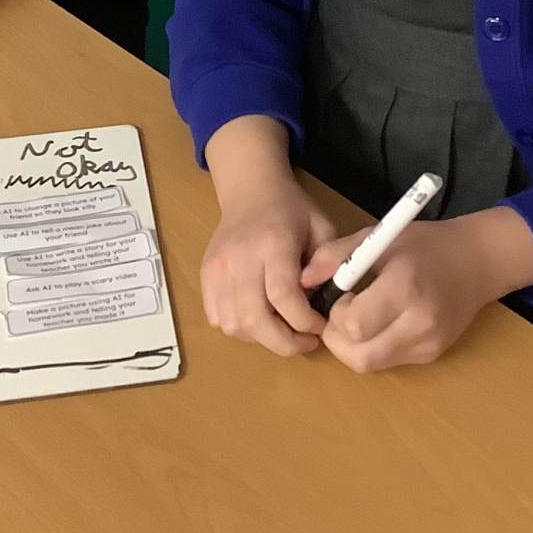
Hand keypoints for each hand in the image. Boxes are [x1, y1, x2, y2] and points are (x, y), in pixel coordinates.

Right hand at [200, 175, 336, 356]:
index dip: (304, 322)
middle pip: (254, 319)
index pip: (283, 296)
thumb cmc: (291, 211)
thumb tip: (322, 305)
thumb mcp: (322, 228)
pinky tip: (258, 317)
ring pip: (233, 325)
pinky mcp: (205, 275)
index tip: (320, 327)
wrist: (250, 190)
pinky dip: (239, 328)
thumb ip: (327, 265)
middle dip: (283, 343)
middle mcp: (240, 257)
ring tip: (281, 328)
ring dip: (261, 338)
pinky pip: (217, 318)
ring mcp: (217, 268)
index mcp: (273, 243)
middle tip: (304, 341)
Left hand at [301, 206, 532, 372]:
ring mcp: (429, 344)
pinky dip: (374, 346)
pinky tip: (382, 321)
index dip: (337, 313)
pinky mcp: (433, 355)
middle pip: (359, 357)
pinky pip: (389, 361)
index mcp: (405, 287)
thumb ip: (335, 256)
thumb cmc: (424, 244)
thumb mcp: (377, 237)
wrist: (477, 261)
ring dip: (354, 346)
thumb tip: (301, 280)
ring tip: (362, 315)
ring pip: (370, 364)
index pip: (354, 325)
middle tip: (343, 312)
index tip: (343, 293)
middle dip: (338, 339)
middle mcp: (419, 323)